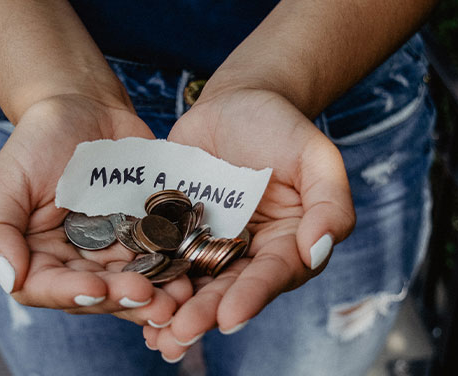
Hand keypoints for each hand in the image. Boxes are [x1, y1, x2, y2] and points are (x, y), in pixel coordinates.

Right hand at [0, 95, 192, 324]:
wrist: (85, 107)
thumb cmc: (38, 141)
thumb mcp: (6, 180)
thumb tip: (9, 278)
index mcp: (37, 257)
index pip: (47, 289)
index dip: (72, 294)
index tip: (97, 289)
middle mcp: (75, 263)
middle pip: (97, 294)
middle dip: (123, 299)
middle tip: (150, 298)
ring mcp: (113, 252)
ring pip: (132, 285)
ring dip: (156, 296)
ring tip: (178, 298)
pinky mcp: (146, 236)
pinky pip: (161, 259)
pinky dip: (175, 270)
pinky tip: (192, 275)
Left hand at [144, 89, 355, 358]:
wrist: (235, 102)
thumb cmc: (282, 127)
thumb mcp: (315, 156)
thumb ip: (329, 202)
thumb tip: (318, 250)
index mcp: (287, 244)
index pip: (272, 275)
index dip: (252, 297)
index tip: (229, 317)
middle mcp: (248, 254)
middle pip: (227, 289)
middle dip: (204, 314)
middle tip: (180, 334)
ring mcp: (209, 245)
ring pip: (192, 284)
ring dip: (173, 311)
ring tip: (155, 335)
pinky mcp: (175, 232)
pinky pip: (161, 258)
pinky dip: (148, 279)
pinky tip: (128, 299)